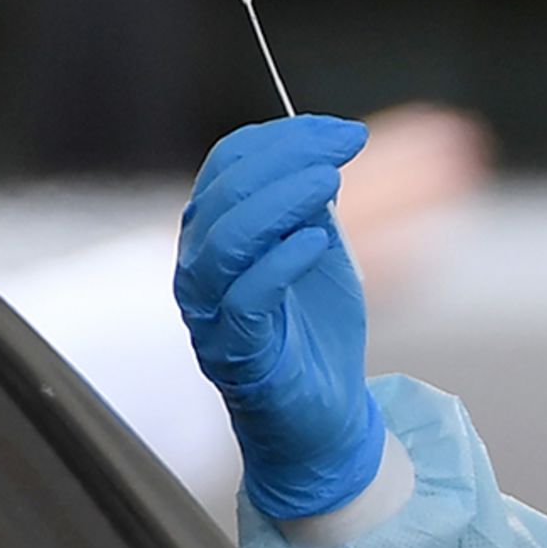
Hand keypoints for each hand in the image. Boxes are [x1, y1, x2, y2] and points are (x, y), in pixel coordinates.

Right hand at [174, 115, 384, 518]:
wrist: (326, 415)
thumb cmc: (317, 334)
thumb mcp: (320, 250)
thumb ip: (311, 206)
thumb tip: (320, 155)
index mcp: (217, 233)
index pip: (230, 162)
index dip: (287, 136)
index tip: (345, 132)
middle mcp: (202, 266)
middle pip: (225, 190)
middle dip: (287, 159)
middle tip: (342, 150)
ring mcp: (211, 311)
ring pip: (224, 240)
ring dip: (279, 200)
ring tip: (328, 184)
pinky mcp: (234, 353)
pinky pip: (245, 299)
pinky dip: (280, 262)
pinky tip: (316, 243)